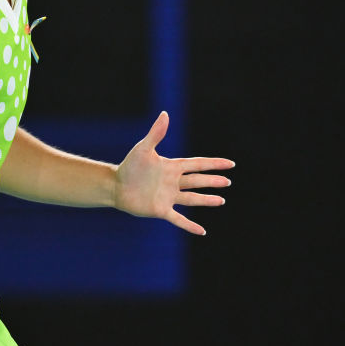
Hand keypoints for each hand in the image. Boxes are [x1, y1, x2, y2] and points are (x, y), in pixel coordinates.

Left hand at [114, 112, 233, 234]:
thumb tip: (165, 114)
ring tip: (221, 200)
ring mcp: (168, 197)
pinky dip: (190, 225)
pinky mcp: (161, 210)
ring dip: (206, 200)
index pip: (197, 164)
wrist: (114, 185)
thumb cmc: (129, 166)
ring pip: (192, 199)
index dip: (213, 164)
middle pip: (197, 181)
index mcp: (171, 167)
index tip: (230, 164)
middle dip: (213, 181)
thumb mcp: (143, 149)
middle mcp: (173, 182)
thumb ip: (156, 133)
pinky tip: (202, 231)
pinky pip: (179, 219)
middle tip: (228, 182)